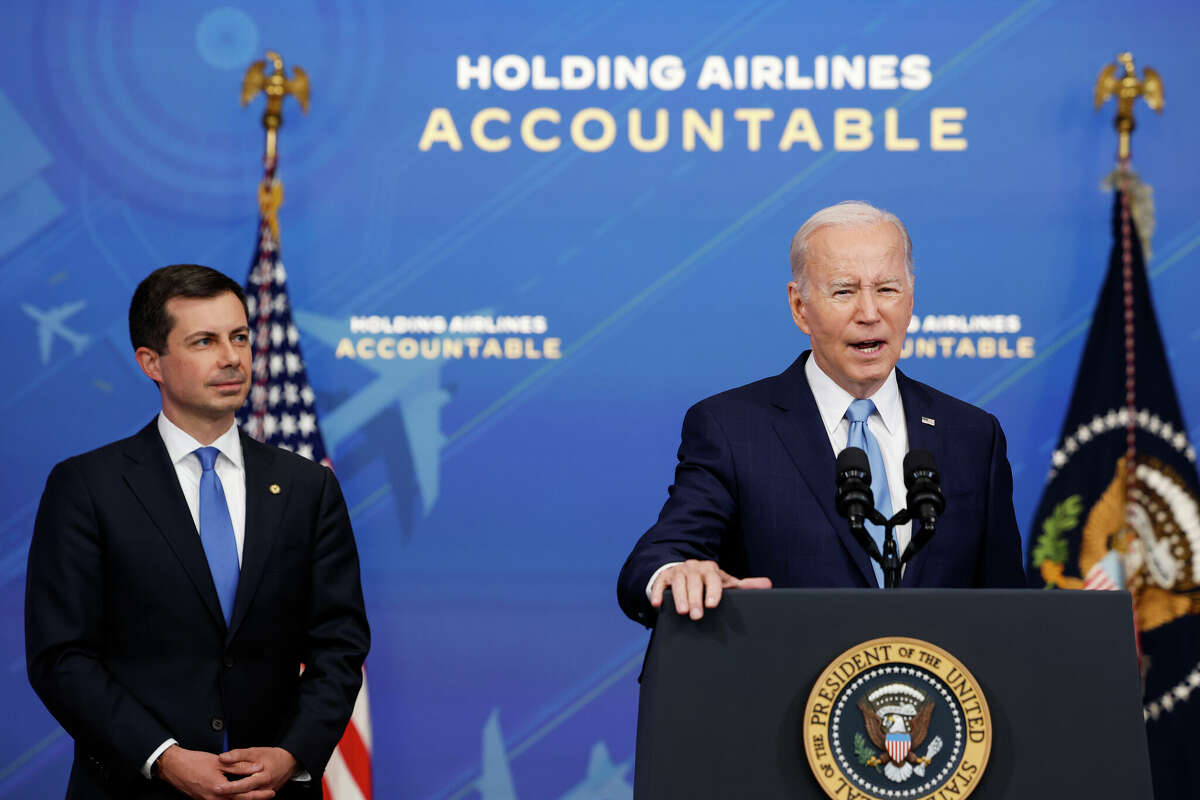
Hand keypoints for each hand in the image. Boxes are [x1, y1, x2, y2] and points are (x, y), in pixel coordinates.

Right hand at [156, 744, 274, 799]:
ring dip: (243, 799)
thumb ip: (240, 766)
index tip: (270, 792)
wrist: (175, 767)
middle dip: (254, 799)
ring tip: (257, 795)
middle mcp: (213, 799)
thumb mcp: (220, 762)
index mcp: (219, 789)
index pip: (244, 794)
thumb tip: (257, 768)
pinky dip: (232, 799)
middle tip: (269, 795)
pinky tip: (239, 795)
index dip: (259, 794)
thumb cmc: (195, 762)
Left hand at [217, 747, 297, 795]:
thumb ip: (238, 755)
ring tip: (222, 794)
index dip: (230, 787)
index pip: (244, 785)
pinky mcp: (265, 795)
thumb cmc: (271, 756)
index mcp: (263, 776)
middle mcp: (265, 787)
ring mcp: (265, 793)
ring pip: (248, 799)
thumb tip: (223, 757)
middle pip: (245, 795)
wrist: (288, 762)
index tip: (218, 787)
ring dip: (235, 798)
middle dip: (230, 794)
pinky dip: (242, 797)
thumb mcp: (255, 752)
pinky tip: (233, 796)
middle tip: (216, 791)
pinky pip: (252, 799)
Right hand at [649, 559, 771, 619]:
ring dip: (678, 597)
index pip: (713, 579)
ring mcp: (677, 571)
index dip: (713, 591)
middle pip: (694, 582)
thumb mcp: (725, 583)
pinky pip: (659, 583)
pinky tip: (657, 605)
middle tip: (697, 616)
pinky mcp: (663, 577)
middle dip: (695, 599)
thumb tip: (768, 584)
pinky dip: (657, 593)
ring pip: (677, 582)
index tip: (713, 605)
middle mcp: (693, 567)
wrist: (683, 572)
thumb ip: (744, 586)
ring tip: (682, 612)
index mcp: (710, 569)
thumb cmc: (707, 583)